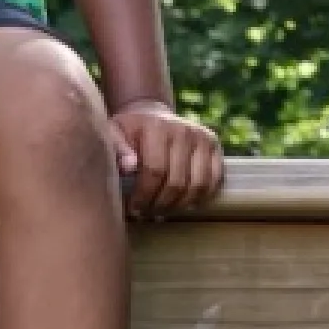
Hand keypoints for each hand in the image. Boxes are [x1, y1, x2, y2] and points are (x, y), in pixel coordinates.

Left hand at [108, 99, 222, 217]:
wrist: (151, 116)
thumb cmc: (128, 133)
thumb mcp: (113, 134)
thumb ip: (116, 149)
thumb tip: (129, 168)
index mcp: (157, 127)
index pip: (155, 171)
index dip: (144, 195)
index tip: (133, 208)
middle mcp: (184, 130)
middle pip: (177, 181)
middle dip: (160, 204)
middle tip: (147, 212)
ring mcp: (202, 137)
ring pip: (198, 184)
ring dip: (180, 204)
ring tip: (163, 210)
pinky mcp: (214, 144)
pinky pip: (215, 179)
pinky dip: (201, 197)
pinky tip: (184, 203)